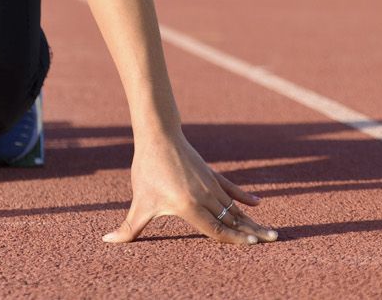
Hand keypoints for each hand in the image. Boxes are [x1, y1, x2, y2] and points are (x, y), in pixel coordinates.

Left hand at [104, 131, 277, 244]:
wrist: (158, 135)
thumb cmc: (147, 168)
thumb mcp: (139, 201)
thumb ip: (128, 228)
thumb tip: (108, 241)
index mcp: (189, 207)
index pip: (216, 230)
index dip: (234, 240)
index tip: (252, 246)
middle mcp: (205, 197)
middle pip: (233, 220)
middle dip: (253, 232)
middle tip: (274, 241)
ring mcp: (211, 185)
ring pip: (235, 207)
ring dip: (252, 220)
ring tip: (270, 231)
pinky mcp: (210, 174)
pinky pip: (231, 189)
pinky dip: (244, 197)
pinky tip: (257, 204)